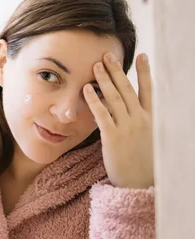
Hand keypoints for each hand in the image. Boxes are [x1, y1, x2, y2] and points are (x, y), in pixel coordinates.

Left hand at [84, 53, 153, 188]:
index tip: (143, 55)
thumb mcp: (148, 138)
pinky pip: (102, 114)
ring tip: (95, 65)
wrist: (138, 183)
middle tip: (108, 55)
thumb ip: (141, 122)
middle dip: (117, 71)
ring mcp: (128, 127)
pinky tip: (86, 89)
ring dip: (104, 80)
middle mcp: (141, 120)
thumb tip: (132, 108)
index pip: (149, 90)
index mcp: (151, 119)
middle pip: (128, 89)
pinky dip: (94, 100)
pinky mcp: (113, 137)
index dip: (145, 72)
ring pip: (114, 98)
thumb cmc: (141, 162)